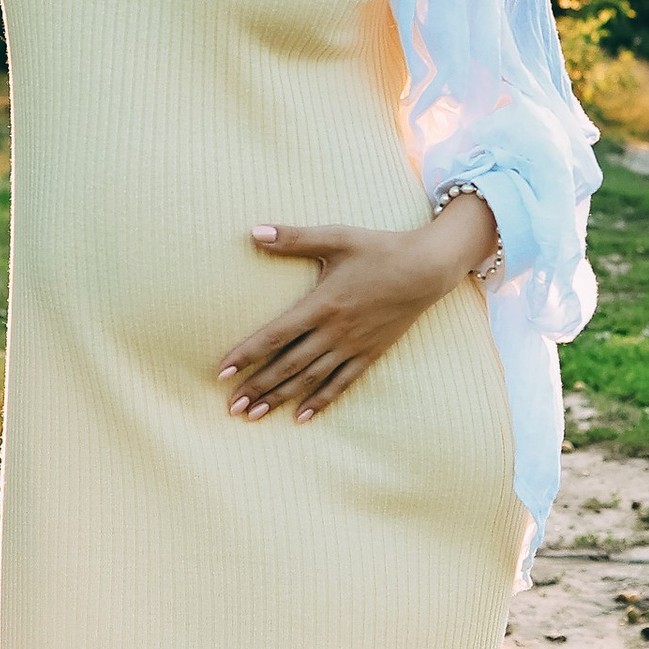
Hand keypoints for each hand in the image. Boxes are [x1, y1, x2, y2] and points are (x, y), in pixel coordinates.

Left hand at [219, 200, 496, 421]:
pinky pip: (341, 384)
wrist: (427, 269)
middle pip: (288, 365)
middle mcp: (334, 331)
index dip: (247, 354)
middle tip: (231, 406)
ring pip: (310, 379)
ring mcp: (353, 346)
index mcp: (321, 304)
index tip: (222, 371)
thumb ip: (294, 237)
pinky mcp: (370, 354)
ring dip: (281, 398)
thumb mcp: (336, 237)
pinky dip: (321, 401)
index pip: (275, 335)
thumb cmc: (379, 249)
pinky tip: (302, 417)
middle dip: (257, 386)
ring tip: (255, 415)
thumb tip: (254, 231)